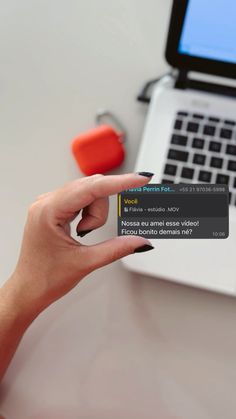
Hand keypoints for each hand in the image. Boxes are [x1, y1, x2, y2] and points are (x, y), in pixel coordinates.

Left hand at [8, 173, 153, 316]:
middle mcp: (46, 202)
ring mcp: (49, 204)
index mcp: (49, 211)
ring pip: (88, 193)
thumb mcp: (85, 262)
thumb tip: (141, 241)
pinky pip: (81, 199)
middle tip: (92, 232)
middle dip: (101, 210)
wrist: (29, 289)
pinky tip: (83, 228)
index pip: (92, 188)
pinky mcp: (54, 209)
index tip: (140, 179)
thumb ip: (116, 249)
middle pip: (91, 188)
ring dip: (94, 214)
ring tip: (83, 235)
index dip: (119, 182)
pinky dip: (89, 213)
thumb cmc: (46, 277)